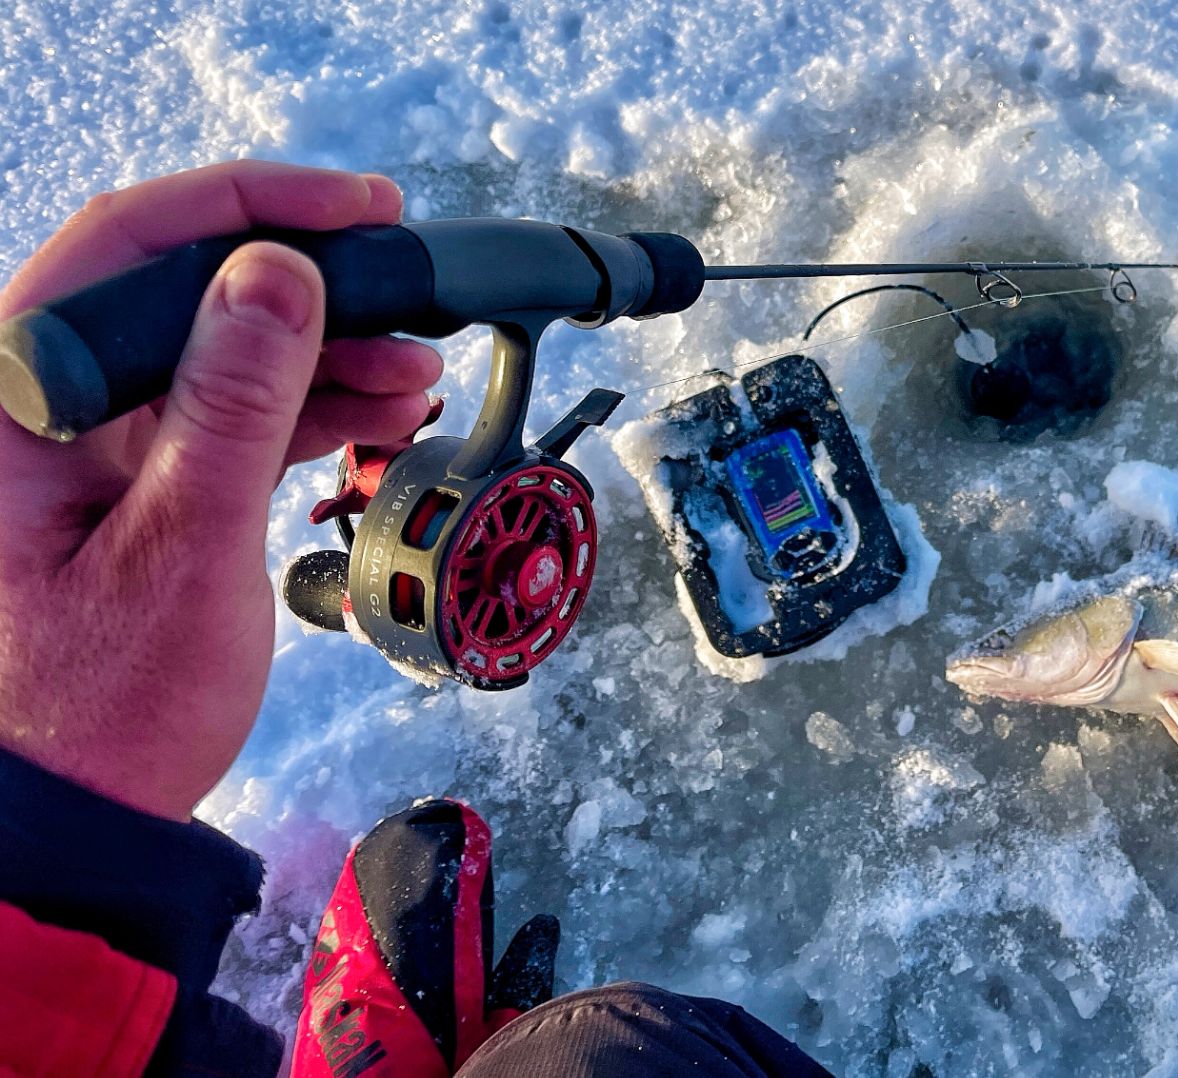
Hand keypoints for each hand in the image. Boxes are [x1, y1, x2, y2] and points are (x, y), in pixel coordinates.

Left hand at [0, 161, 443, 820]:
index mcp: (16, 396)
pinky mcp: (132, 483)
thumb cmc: (96, 710)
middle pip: (186, 289)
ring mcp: (87, 442)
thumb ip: (231, 404)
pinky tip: (380, 411)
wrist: (73, 821)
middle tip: (415, 293)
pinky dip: (307, 407)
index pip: (133, 242)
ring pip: (218, 350)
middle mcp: (42, 400)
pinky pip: (227, 412)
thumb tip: (277, 272)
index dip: (259, 205)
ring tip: (418, 373)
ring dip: (325, 352)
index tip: (364, 210)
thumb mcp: (181, 548)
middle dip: (314, 289)